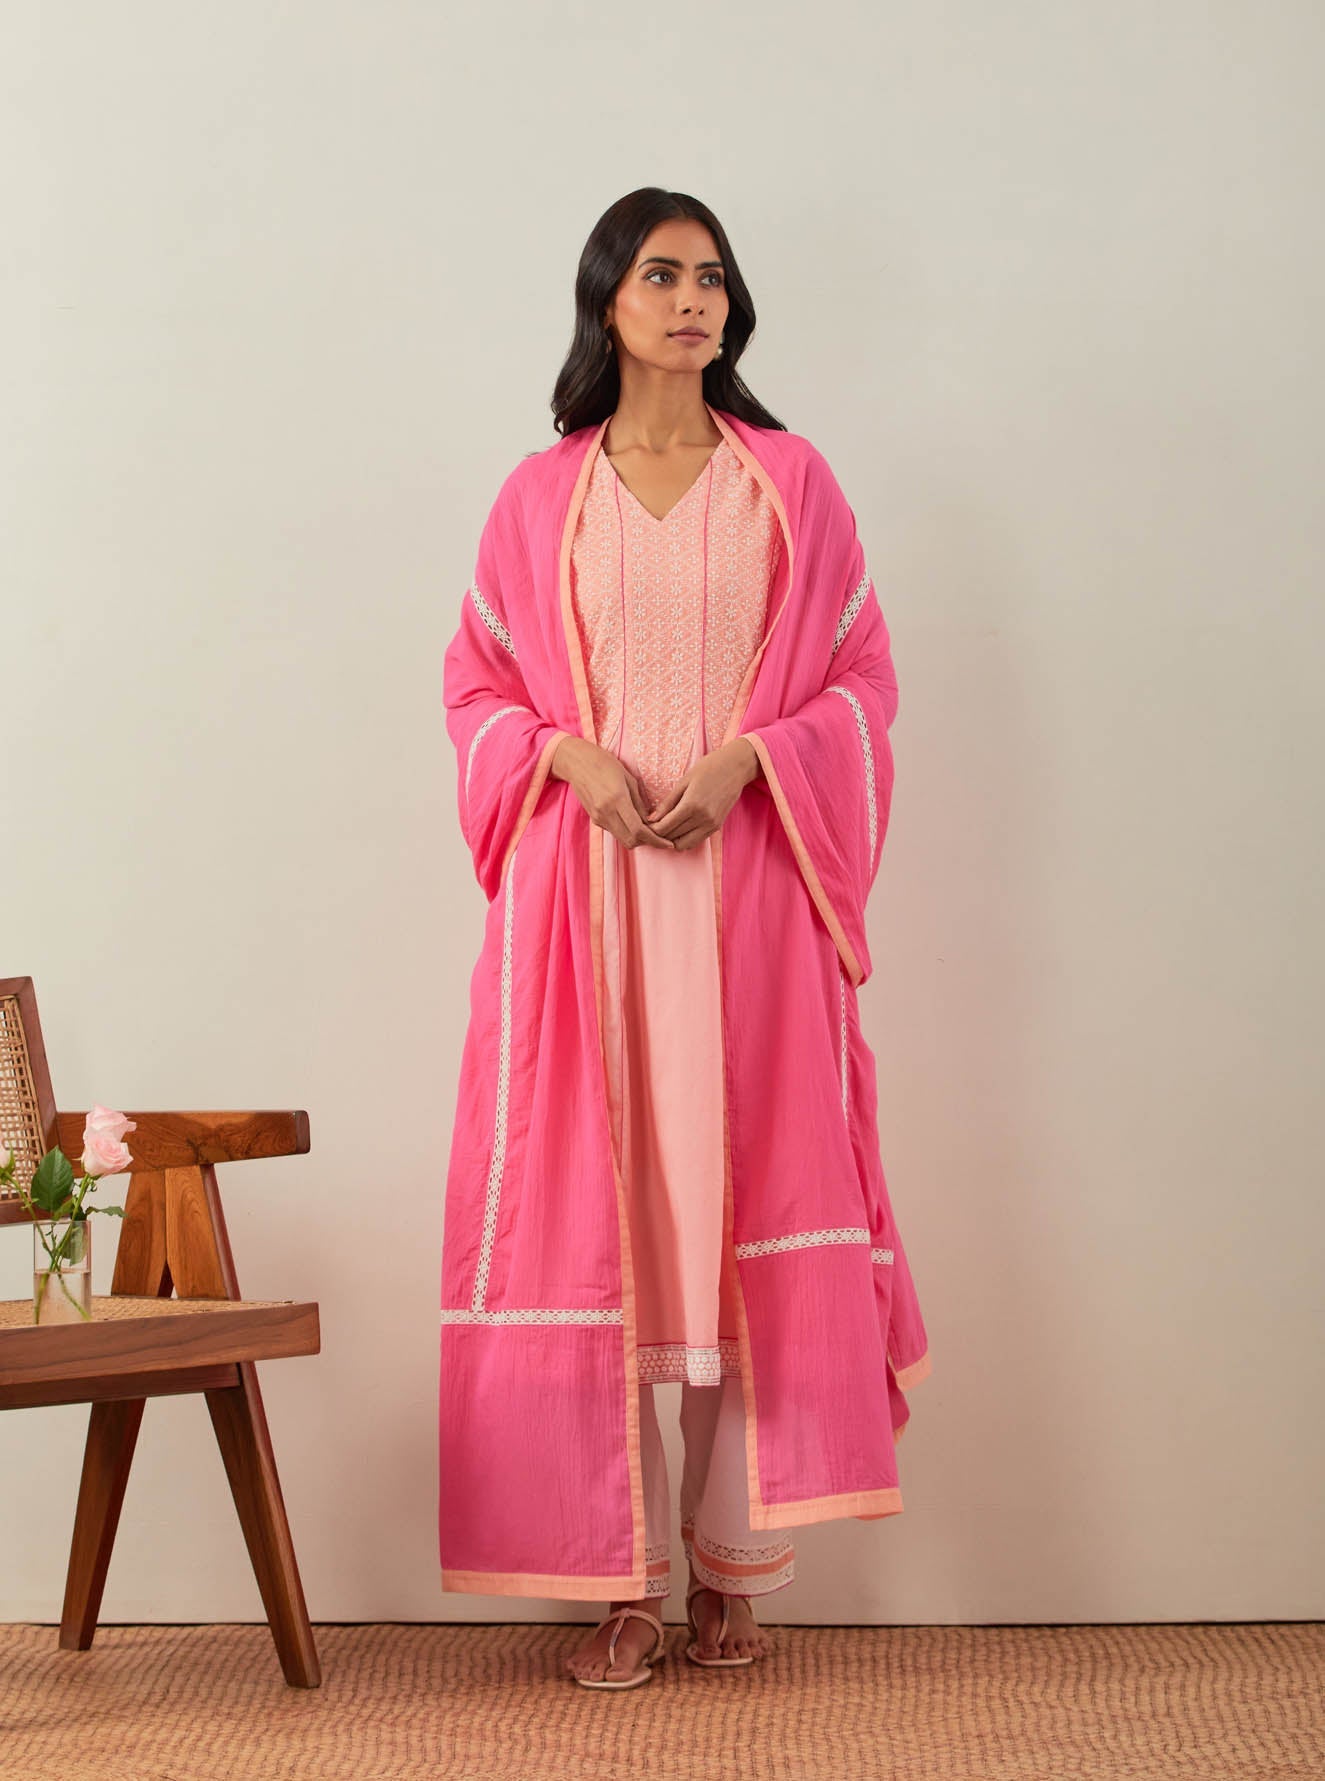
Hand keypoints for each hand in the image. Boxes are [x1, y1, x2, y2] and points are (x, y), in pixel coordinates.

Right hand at [550, 735, 676, 849]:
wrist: (577, 763)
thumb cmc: (605, 764)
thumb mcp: (629, 779)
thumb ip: (640, 804)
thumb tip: (651, 822)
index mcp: (617, 800)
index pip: (639, 831)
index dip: (655, 840)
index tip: (667, 843)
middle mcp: (606, 813)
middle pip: (630, 841)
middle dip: (647, 842)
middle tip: (659, 836)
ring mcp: (598, 818)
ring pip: (622, 839)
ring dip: (636, 838)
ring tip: (648, 829)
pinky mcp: (594, 819)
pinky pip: (614, 832)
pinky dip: (626, 831)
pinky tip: (632, 822)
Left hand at [644, 737, 759, 851]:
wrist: (735, 767)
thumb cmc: (708, 768)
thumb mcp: (683, 781)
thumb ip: (667, 803)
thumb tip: (651, 819)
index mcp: (691, 805)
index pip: (665, 827)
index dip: (652, 829)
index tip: (645, 824)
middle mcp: (702, 819)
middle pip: (672, 837)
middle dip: (659, 835)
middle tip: (651, 827)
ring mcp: (711, 825)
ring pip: (684, 844)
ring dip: (672, 839)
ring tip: (665, 828)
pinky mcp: (716, 827)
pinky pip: (696, 841)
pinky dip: (684, 838)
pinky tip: (679, 828)